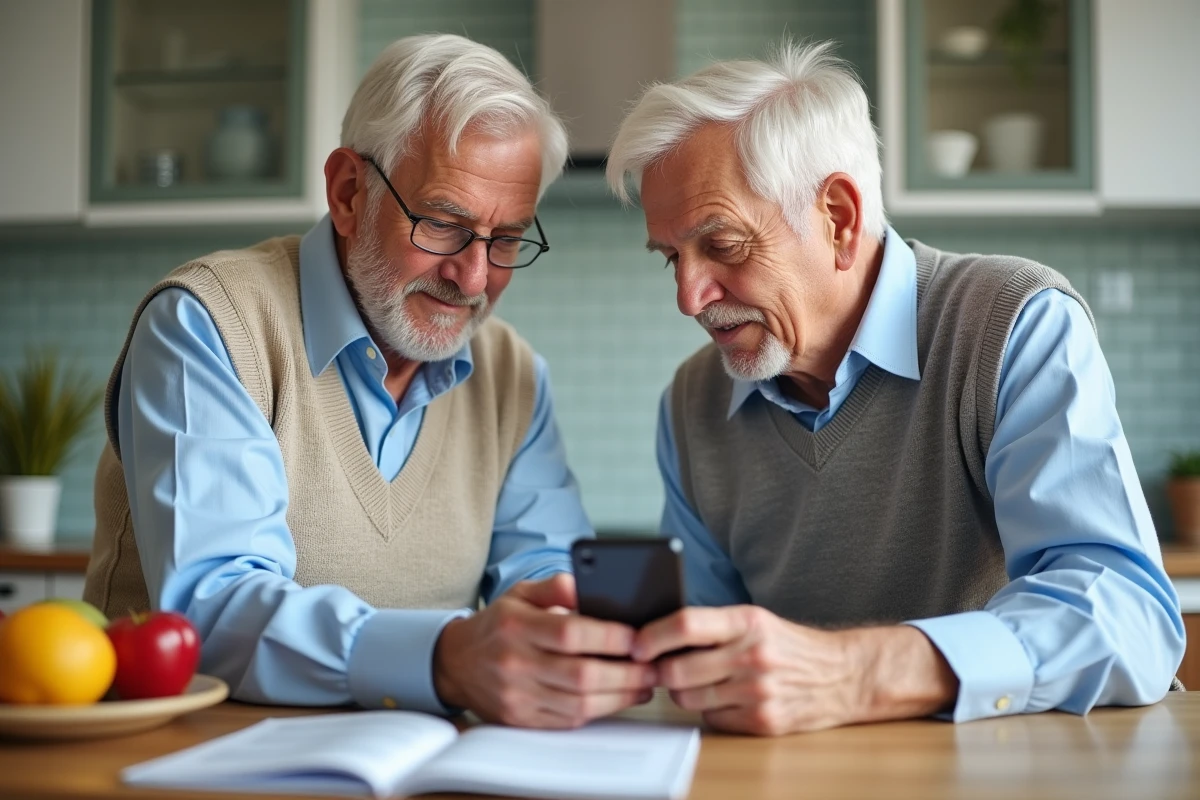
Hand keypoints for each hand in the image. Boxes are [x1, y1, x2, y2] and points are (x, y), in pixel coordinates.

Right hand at [433, 574, 657, 727]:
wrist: (456, 663)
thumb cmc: (498, 625)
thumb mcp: (520, 593)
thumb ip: (556, 586)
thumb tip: (590, 585)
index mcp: (516, 626)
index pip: (570, 633)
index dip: (609, 638)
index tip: (639, 637)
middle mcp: (515, 663)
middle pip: (581, 675)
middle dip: (626, 673)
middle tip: (654, 667)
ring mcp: (517, 696)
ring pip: (579, 703)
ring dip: (620, 696)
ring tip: (644, 683)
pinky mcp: (522, 719)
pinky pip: (568, 720)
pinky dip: (599, 710)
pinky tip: (619, 698)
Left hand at [632, 606, 957, 734]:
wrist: (843, 676)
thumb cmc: (789, 645)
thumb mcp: (754, 620)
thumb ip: (710, 625)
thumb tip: (655, 634)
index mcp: (747, 621)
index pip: (685, 624)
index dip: (651, 636)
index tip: (634, 644)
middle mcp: (752, 655)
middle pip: (677, 670)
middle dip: (662, 672)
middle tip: (661, 667)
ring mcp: (758, 692)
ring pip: (688, 699)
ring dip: (683, 693)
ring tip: (700, 681)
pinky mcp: (763, 722)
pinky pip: (711, 719)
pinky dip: (710, 711)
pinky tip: (727, 699)